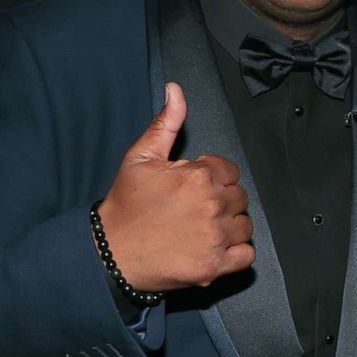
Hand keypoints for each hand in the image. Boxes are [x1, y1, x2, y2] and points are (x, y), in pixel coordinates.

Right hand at [96, 82, 255, 291]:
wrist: (110, 252)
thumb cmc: (125, 205)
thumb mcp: (141, 157)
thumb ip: (166, 123)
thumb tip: (176, 90)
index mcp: (198, 176)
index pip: (230, 172)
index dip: (212, 178)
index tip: (193, 188)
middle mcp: (211, 206)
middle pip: (239, 197)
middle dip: (220, 200)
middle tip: (194, 210)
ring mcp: (214, 238)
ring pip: (244, 225)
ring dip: (229, 226)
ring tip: (202, 228)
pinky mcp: (214, 266)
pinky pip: (246, 254)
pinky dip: (235, 252)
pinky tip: (212, 247)